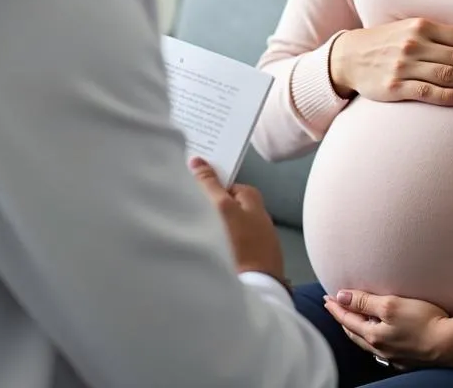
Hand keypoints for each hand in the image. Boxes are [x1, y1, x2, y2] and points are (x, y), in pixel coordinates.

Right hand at [189, 156, 285, 284]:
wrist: (257, 292)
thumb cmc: (240, 244)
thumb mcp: (221, 208)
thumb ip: (209, 184)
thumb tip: (198, 160)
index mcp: (254, 200)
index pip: (227, 185)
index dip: (210, 187)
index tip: (192, 193)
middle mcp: (260, 218)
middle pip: (229, 207)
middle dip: (212, 211)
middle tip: (191, 216)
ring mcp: (259, 243)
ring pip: (231, 229)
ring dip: (216, 231)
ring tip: (198, 238)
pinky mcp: (256, 264)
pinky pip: (235, 249)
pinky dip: (223, 250)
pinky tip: (211, 256)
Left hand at [323, 289, 452, 369]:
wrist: (452, 344)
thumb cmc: (424, 321)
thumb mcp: (391, 304)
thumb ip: (364, 301)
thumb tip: (341, 297)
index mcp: (374, 336)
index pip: (347, 319)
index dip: (336, 307)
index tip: (327, 298)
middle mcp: (381, 349)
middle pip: (354, 332)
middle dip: (343, 318)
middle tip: (335, 306)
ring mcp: (394, 356)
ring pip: (367, 341)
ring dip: (357, 328)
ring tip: (352, 318)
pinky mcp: (407, 358)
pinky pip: (382, 347)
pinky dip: (374, 337)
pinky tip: (378, 333)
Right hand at [328, 18, 452, 104]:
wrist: (348, 57)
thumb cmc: (387, 43)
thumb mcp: (410, 29)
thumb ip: (440, 36)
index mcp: (422, 26)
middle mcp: (414, 43)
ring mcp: (404, 66)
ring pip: (450, 74)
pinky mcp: (394, 87)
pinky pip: (426, 92)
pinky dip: (448, 95)